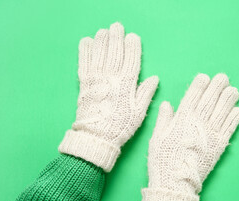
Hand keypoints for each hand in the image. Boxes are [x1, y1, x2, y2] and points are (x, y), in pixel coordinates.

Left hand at [59, 23, 157, 171]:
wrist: (97, 136)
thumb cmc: (120, 125)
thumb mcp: (138, 112)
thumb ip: (145, 93)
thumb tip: (154, 78)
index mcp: (126, 85)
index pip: (131, 61)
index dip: (132, 48)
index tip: (133, 37)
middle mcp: (111, 78)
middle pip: (114, 53)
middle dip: (116, 38)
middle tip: (117, 27)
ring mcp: (96, 79)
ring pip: (100, 55)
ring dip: (102, 41)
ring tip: (104, 31)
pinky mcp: (84, 83)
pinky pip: (84, 63)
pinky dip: (85, 52)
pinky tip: (87, 42)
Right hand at [139, 73, 238, 200]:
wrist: (175, 182)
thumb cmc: (162, 160)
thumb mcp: (156, 137)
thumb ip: (164, 120)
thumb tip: (167, 104)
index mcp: (181, 120)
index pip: (192, 97)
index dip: (199, 86)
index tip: (205, 77)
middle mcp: (198, 123)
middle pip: (209, 101)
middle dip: (216, 87)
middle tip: (224, 77)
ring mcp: (210, 134)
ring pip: (221, 112)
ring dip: (228, 100)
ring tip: (234, 90)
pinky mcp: (219, 146)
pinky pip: (228, 129)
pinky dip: (234, 119)